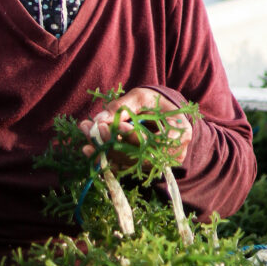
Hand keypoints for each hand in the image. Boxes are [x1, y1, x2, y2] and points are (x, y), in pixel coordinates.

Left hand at [78, 87, 192, 166]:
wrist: (163, 115)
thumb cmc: (156, 103)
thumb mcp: (142, 98)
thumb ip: (122, 107)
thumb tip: (99, 119)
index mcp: (180, 132)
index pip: (157, 140)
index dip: (137, 136)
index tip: (118, 126)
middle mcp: (172, 153)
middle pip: (139, 154)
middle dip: (112, 141)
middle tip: (92, 127)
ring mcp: (158, 163)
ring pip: (128, 161)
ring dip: (104, 149)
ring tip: (86, 132)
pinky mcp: (143, 167)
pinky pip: (123, 166)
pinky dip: (105, 157)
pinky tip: (89, 149)